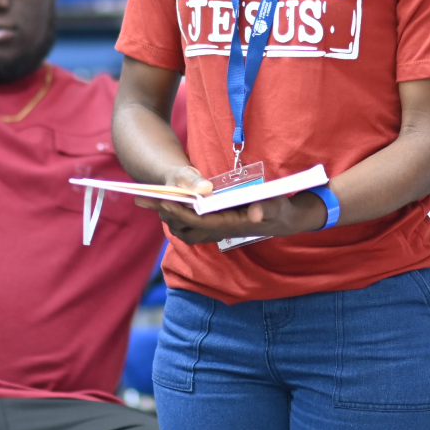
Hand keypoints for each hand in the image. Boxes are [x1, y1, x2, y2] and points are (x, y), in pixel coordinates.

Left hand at [133, 165, 326, 244]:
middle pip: (183, 224)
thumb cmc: (280, 211)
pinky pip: (189, 224)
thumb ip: (266, 209)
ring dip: (166, 215)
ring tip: (148, 200)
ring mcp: (216, 230)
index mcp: (228, 226)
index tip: (162, 199)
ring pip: (183, 227)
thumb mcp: (276, 207)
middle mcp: (219, 231)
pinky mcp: (216, 225)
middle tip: (142, 198)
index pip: (196, 221)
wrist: (287, 220)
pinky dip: (176, 215)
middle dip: (163, 211)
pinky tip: (168, 203)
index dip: (178, 211)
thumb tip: (253, 213)